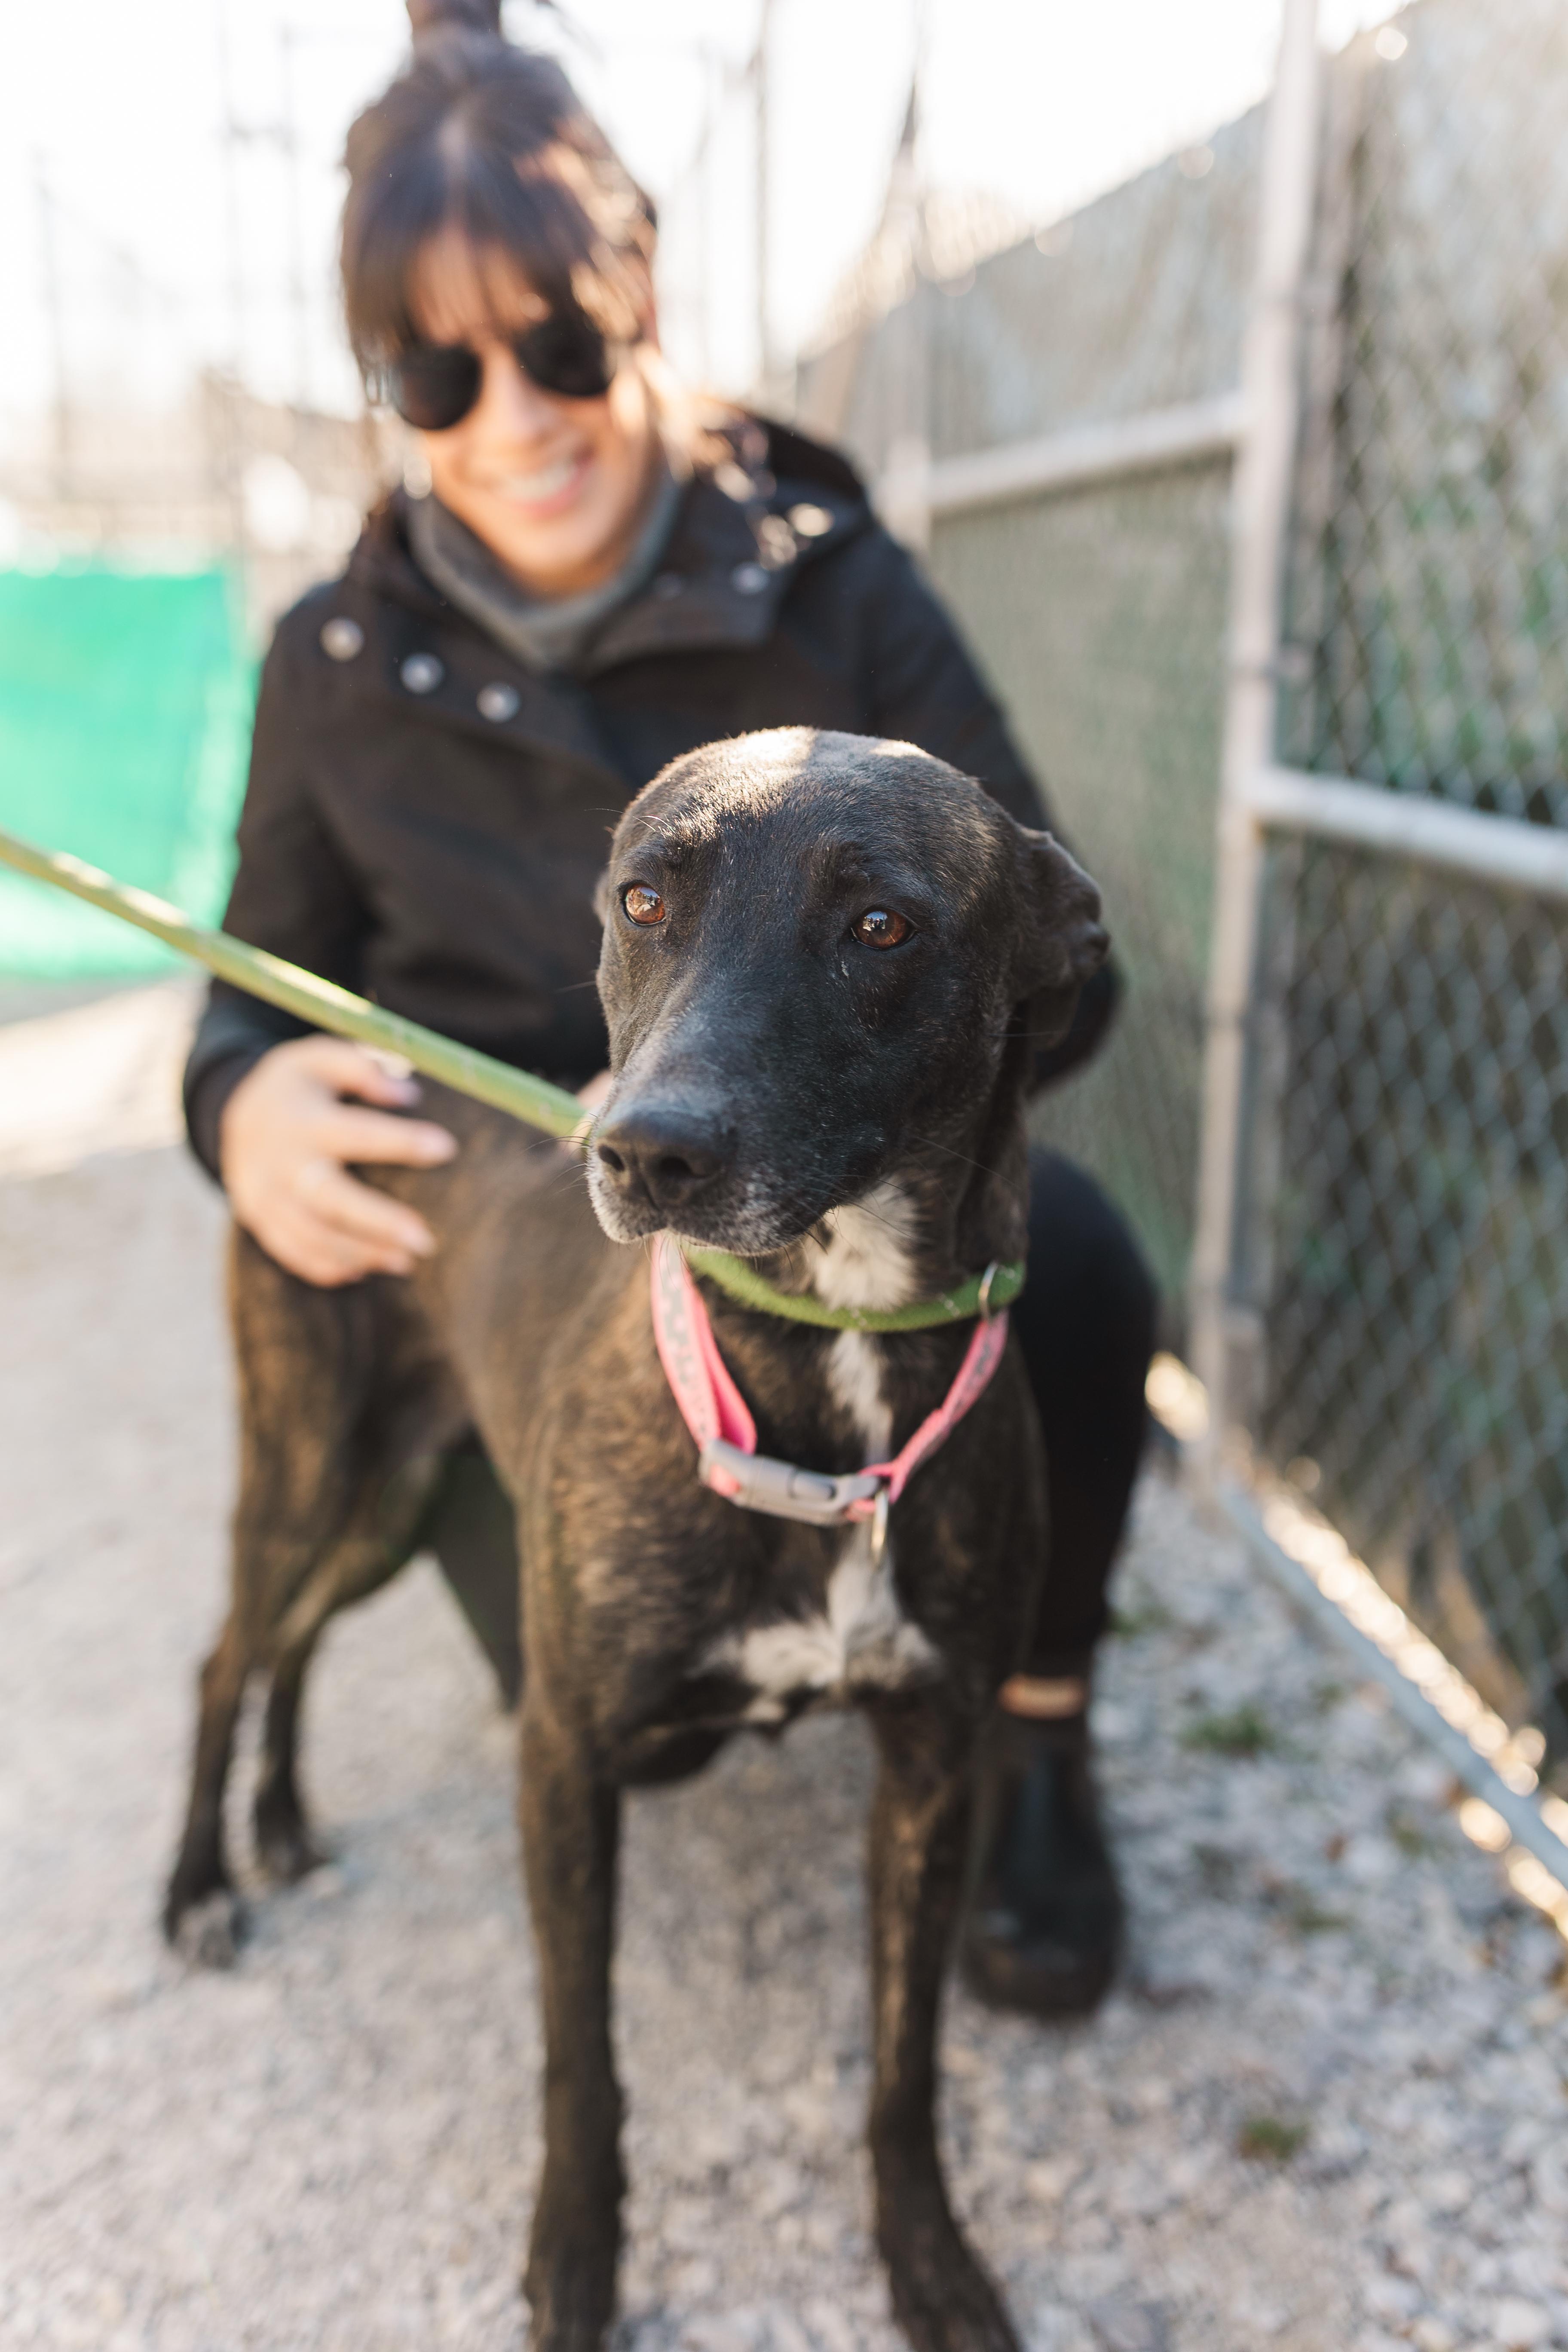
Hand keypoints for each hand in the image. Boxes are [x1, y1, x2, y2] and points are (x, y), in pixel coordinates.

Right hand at [220, 1036, 456, 1286]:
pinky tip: (364, 1271)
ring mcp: (264, 1195)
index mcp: (302, 1119)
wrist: (232, 1111)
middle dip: (379, 1223)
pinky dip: (325, 1267)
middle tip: (426, 1241)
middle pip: (331, 1200)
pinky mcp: (258, 1219)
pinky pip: (291, 1252)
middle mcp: (279, 1161)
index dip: (401, 1141)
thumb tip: (407, 1094)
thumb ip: (361, 1067)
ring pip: (312, 1235)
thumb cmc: (298, 1085)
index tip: (447, 1148)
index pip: (356, 1133)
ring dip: (360, 1252)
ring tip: (407, 1261)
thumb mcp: (320, 1058)